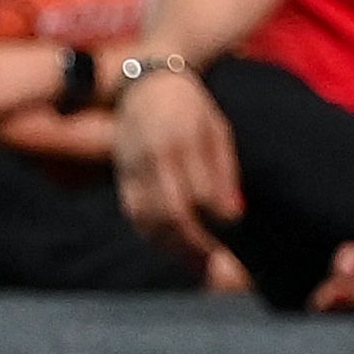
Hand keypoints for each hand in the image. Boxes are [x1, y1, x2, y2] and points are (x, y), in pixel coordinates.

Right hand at [114, 67, 239, 254]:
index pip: (201, 193)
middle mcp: (152, 156)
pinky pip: (133, 213)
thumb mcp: (216, 131)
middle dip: (195, 247)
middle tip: (219, 269)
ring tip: (196, 266)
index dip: (220, 217)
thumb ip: (222, 171)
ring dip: (172, 248)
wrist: (145, 83)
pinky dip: (152, 236)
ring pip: (147, 219)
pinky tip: (170, 247)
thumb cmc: (191, 109)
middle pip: (170, 213)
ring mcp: (131, 166)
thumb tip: (230, 217)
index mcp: (180, 141)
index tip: (233, 229)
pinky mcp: (121, 174)